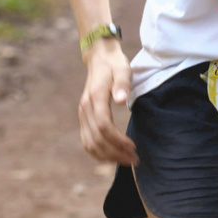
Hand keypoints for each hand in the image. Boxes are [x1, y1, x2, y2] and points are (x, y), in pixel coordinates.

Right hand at [78, 40, 137, 165]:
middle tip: (134, 159)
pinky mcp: (84, 117)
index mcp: (95, 98)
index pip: (104, 126)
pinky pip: (87, 141)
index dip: (118, 140)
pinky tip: (112, 155)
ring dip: (107, 156)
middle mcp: (85, 108)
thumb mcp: (123, 69)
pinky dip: (98, 152)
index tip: (133, 147)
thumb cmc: (115, 64)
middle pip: (96, 139)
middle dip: (115, 153)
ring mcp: (82, 114)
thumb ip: (122, 84)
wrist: (100, 57)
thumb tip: (122, 100)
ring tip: (125, 160)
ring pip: (89, 144)